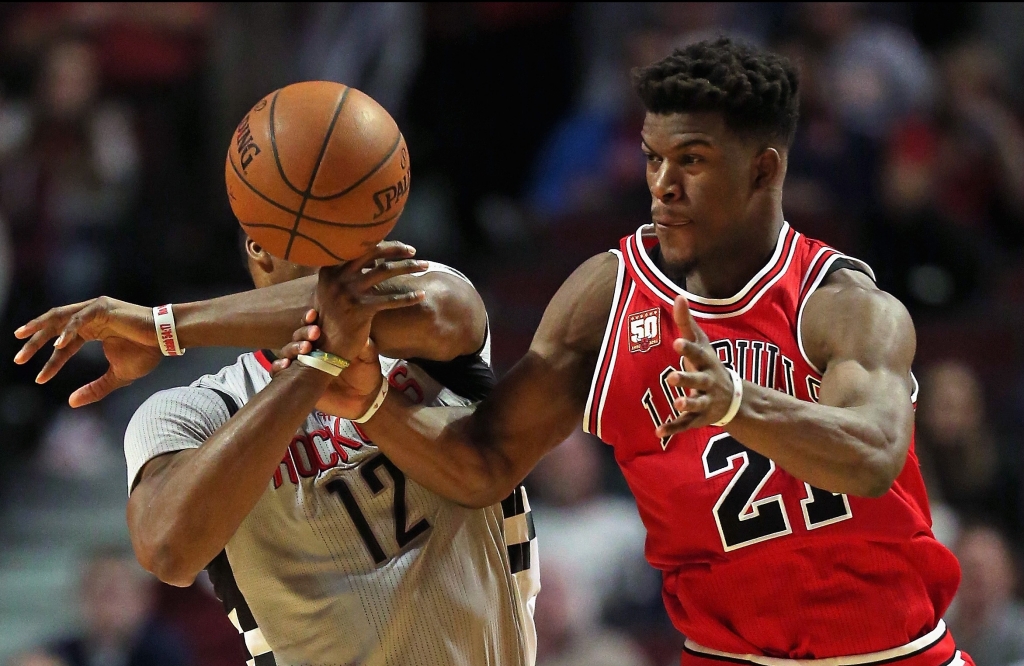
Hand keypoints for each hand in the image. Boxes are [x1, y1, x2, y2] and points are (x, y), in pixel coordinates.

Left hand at [13, 297, 162, 406]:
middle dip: (34, 341)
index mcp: (93, 330)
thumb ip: (95, 389)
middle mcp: (90, 317)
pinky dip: (68, 330)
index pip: (64, 344)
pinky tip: (58, 345)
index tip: (39, 378)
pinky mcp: (103, 308)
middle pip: (55, 326)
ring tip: (23, 340)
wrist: (166, 340)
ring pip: (60, 317)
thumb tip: (71, 402)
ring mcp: (95, 310)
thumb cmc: (146, 353)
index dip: (50, 361)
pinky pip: (79, 319)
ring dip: (40, 329)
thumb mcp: (117, 376)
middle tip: (18, 357)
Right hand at [272, 311, 385, 418]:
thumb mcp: (369, 359)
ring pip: (288, 352)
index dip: (310, 319)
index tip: (313, 314)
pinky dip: (278, 367)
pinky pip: (281, 373)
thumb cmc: (367, 375)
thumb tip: (360, 334)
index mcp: (328, 342)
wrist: (363, 401)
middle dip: (303, 333)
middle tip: (315, 334)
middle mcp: (313, 352)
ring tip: (304, 349)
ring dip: (292, 348)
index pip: (314, 326)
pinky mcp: (298, 382)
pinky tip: (285, 365)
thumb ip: (364, 347)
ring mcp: (304, 367)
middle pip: (298, 337)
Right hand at [314, 241, 427, 361]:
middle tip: (413, 251)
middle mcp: (338, 277)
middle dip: (397, 249)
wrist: (327, 345)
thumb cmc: (335, 317)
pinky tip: (421, 295)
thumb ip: (346, 273)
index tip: (399, 246)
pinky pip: (390, 300)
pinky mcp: (360, 310)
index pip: (360, 248)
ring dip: (408, 266)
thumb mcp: (332, 290)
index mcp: (330, 269)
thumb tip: (374, 258)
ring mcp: (349, 293)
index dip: (383, 245)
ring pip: (385, 271)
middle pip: (374, 252)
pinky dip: (408, 297)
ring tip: (425, 265)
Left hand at [656, 296, 742, 437]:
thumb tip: (678, 295)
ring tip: (677, 404)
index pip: (697, 354)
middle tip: (672, 377)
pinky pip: (685, 425)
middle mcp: (707, 383)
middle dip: (686, 379)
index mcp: (706, 363)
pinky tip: (658, 432)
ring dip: (686, 404)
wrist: (733, 398)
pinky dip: (672, 429)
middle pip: (697, 381)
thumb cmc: (710, 364)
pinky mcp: (698, 418)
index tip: (676, 343)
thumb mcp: (701, 343)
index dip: (688, 349)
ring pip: (695, 404)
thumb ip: (686, 322)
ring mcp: (704, 402)